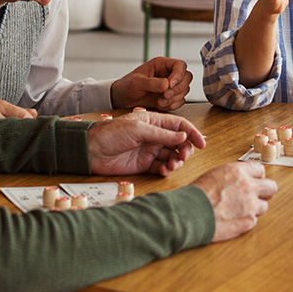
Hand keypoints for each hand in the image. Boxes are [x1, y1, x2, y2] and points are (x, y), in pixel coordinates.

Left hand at [86, 111, 205, 175]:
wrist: (90, 150)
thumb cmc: (110, 133)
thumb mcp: (138, 129)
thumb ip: (162, 134)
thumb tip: (183, 138)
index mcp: (154, 121)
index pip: (179, 126)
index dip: (192, 134)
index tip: (202, 143)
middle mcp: (154, 135)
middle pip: (179, 143)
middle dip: (185, 150)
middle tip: (183, 157)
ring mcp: (150, 150)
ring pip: (172, 156)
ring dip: (176, 161)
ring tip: (172, 165)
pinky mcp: (144, 164)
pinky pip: (162, 167)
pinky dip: (166, 170)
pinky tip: (164, 171)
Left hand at [110, 57, 192, 110]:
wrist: (123, 99)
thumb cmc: (127, 85)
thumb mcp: (136, 82)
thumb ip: (152, 82)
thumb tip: (167, 84)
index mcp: (161, 65)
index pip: (180, 65)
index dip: (178, 75)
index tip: (170, 85)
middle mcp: (168, 74)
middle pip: (187, 77)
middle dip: (178, 88)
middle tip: (165, 95)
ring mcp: (171, 86)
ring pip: (185, 90)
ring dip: (174, 98)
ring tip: (159, 101)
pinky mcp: (170, 97)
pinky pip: (180, 101)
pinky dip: (173, 105)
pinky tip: (161, 105)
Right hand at [191, 162, 277, 241]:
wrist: (190, 213)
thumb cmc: (196, 194)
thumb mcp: (215, 175)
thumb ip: (232, 176)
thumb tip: (238, 179)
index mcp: (239, 171)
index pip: (261, 170)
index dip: (256, 177)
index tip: (254, 180)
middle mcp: (248, 186)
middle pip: (271, 187)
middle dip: (265, 191)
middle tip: (257, 195)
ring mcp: (250, 205)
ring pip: (264, 206)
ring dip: (255, 208)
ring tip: (239, 210)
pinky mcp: (248, 221)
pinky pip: (254, 220)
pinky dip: (246, 221)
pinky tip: (234, 219)